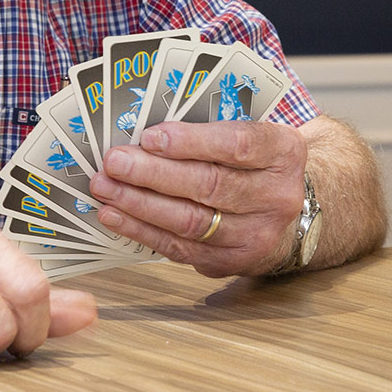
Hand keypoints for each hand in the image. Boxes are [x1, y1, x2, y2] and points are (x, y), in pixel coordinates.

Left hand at [89, 120, 305, 277]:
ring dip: (139, 203)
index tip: (150, 136)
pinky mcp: (231, 262)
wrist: (285, 213)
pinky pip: (180, 247)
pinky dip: (142, 230)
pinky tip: (115, 215)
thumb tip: (143, 131)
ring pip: (191, 221)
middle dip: (154, 173)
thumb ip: (209, 129)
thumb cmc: (255, 164)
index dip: (192, 142)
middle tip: (115, 162)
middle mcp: (277, 196)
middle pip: (210, 185)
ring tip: (105, 187)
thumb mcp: (250, 134)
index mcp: (283, 153)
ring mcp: (256, 235)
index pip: (238, 145)